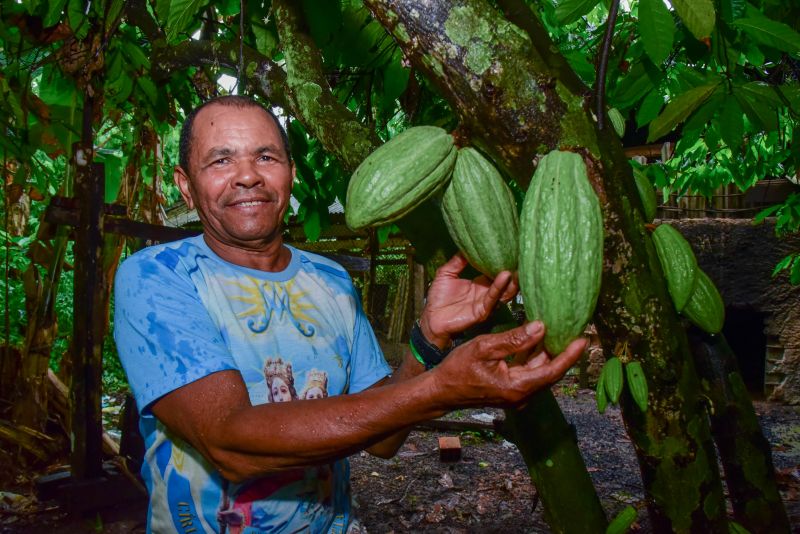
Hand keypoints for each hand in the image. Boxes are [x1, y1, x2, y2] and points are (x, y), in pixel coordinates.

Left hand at [419, 254, 517, 348]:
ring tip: (517, 268)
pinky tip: (504, 276)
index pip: (495, 272)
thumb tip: (465, 245)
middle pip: (505, 283)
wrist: (431, 318)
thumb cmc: (438, 298)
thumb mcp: (446, 273)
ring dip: (511, 280)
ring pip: (504, 291)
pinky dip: (499, 287)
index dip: (503, 263)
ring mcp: (486, 303)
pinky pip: (493, 298)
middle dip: (514, 273)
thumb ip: (457, 261)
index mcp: (480, 283)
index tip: (511, 251)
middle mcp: (486, 293)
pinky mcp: (482, 311)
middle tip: (522, 259)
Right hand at [430, 321, 586, 408]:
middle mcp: (521, 396)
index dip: (569, 355)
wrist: (441, 391)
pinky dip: (534, 357)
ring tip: (560, 333)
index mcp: (517, 387)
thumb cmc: (458, 369)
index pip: (552, 371)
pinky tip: (536, 340)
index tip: (584, 339)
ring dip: (548, 353)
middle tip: (577, 332)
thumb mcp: (485, 348)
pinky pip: (528, 373)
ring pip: (539, 372)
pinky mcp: (510, 391)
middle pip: (549, 372)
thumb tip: (541, 327)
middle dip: (563, 353)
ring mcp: (515, 395)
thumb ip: (514, 339)